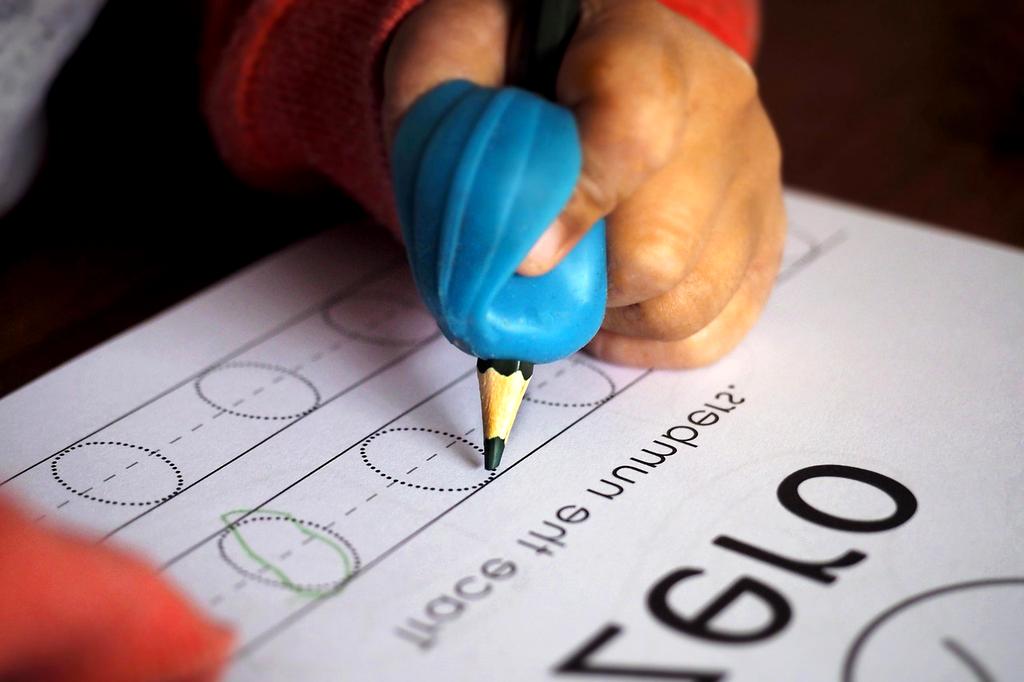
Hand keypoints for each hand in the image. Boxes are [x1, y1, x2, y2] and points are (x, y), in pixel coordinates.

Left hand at [383, 0, 784, 367]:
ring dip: (615, 317)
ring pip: (691, 301)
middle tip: (539, 268)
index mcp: (638, 42)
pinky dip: (652, 342)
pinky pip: (719, 327)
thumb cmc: (511, 58)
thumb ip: (447, 127)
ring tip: (580, 281)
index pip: (633, 128)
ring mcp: (752, 172)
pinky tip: (615, 310)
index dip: (576, 209)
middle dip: (581, 283)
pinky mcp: (765, 231)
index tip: (525, 257)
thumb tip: (499, 256)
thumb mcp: (452, 56)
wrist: (583, 48)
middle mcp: (720, 105)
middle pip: (662, 247)